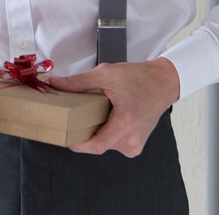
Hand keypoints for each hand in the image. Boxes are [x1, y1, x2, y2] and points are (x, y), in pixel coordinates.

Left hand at [46, 57, 179, 156]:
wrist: (163, 82)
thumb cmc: (138, 78)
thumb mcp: (106, 74)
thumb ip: (78, 82)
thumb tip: (54, 84)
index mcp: (126, 122)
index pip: (97, 145)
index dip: (77, 144)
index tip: (63, 136)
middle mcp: (133, 138)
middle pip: (99, 145)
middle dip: (84, 134)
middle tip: (72, 120)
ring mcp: (136, 143)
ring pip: (106, 144)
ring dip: (96, 132)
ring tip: (92, 115)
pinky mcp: (137, 144)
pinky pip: (114, 144)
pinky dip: (106, 133)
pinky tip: (105, 119)